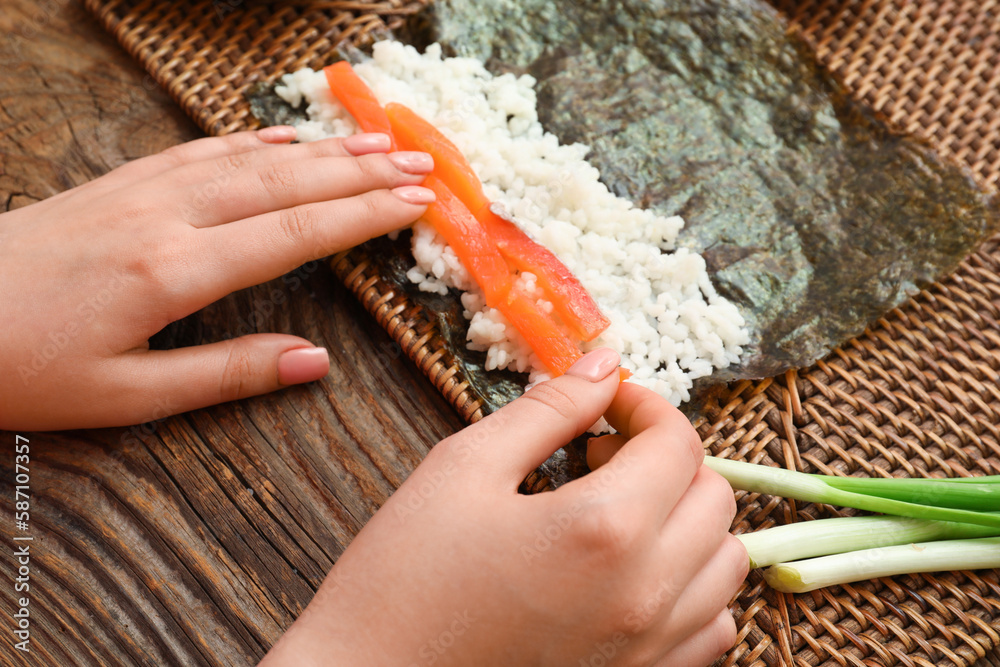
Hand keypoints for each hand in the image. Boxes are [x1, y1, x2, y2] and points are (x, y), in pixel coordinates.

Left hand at [0, 127, 434, 429]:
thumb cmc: (25, 369)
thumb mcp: (127, 396)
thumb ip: (227, 375)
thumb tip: (316, 362)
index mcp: (175, 271)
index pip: (295, 234)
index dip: (362, 217)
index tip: (415, 203)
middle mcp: (165, 216)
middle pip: (284, 184)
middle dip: (361, 173)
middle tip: (422, 165)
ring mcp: (138, 192)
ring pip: (248, 159)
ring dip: (319, 150)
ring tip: (375, 143)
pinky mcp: (115, 185)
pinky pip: (197, 150)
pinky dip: (249, 141)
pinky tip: (281, 138)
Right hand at [260, 348, 747, 666]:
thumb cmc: (403, 578)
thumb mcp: (464, 469)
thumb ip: (547, 411)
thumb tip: (601, 367)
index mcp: (605, 528)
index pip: (675, 441)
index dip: (644, 405)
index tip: (605, 402)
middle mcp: (646, 594)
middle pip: (714, 497)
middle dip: (667, 456)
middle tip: (601, 453)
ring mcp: (650, 649)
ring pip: (726, 564)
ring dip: (688, 519)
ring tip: (622, 510)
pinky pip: (712, 627)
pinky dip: (692, 586)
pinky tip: (633, 572)